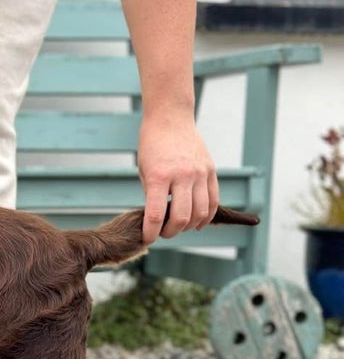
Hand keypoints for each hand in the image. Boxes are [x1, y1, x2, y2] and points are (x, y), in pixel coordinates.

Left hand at [137, 113, 218, 243]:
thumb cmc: (151, 147)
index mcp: (158, 177)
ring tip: (179, 227)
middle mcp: (181, 176)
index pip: (156, 215)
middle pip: (181, 218)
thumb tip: (159, 220)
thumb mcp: (144, 172)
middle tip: (163, 233)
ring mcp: (199, 173)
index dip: (151, 233)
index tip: (148, 239)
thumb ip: (152, 195)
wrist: (170, 119)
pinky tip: (198, 223)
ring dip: (189, 226)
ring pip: (200, 213)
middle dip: (170, 232)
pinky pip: (213, 200)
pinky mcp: (211, 171)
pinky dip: (206, 216)